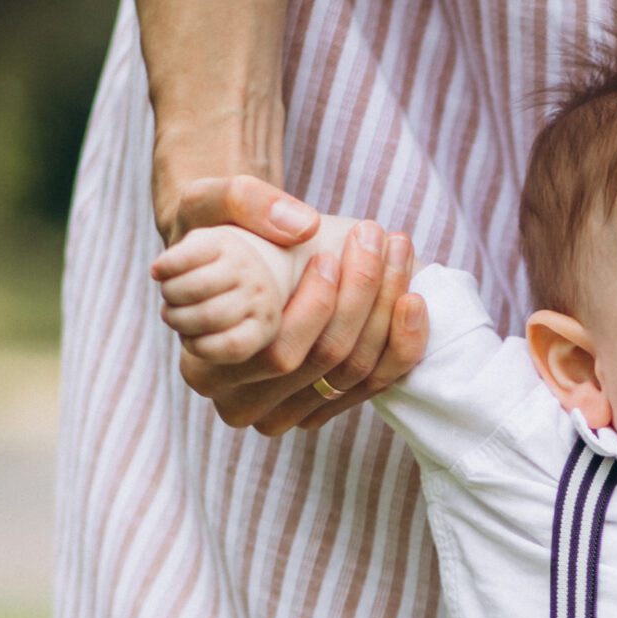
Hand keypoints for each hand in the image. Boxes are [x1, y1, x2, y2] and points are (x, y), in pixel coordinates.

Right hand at [161, 175, 426, 431]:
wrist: (227, 264)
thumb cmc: (213, 234)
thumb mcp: (208, 202)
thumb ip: (245, 202)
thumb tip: (302, 226)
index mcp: (205, 364)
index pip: (277, 350)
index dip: (316, 304)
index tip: (331, 254)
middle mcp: (240, 404)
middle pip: (324, 362)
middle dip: (361, 294)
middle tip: (375, 236)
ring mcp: (283, 415)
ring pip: (355, 374)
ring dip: (388, 311)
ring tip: (397, 249)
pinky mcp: (318, 411)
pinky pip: (373, 386)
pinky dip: (401, 343)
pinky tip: (411, 296)